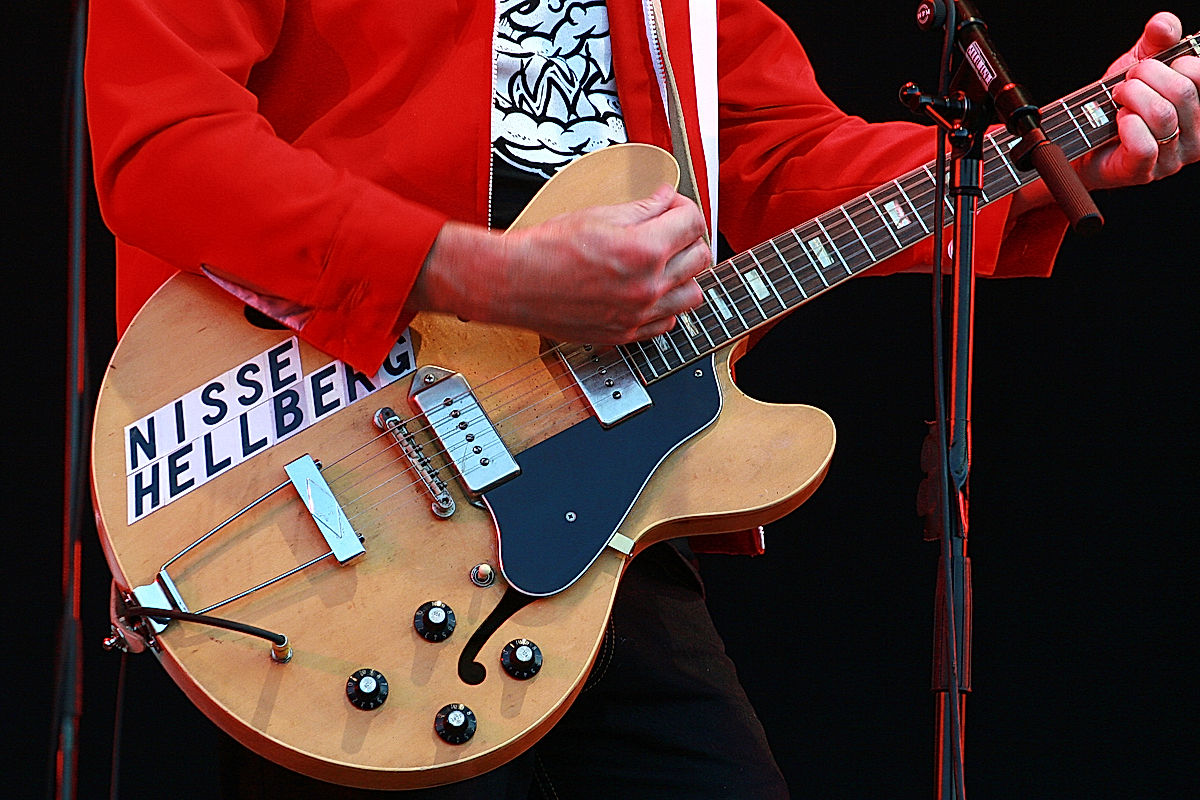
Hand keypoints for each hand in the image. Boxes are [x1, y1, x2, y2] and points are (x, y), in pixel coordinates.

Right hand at [411, 185, 708, 343]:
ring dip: (684, 274)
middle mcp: (647, 287)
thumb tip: (665, 199)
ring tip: (664, 262)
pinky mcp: (626, 333)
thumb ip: (642, 208)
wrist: (514, 285)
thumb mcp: (597, 215)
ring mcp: (638, 315)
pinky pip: (668, 322)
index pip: (693, 222)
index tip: (671, 205)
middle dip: (687, 237)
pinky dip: (666, 305)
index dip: (683, 206)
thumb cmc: (545, 251)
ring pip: (693, 295)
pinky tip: (650, 291)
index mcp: (643, 251)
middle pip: (700, 257)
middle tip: (669, 229)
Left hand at [1077, 12, 1199, 189]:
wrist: (1079, 137)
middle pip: (1183, 91)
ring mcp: (1173, 158)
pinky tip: (1119, 122)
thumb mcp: (1138, 63)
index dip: (1174, 62)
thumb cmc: (1115, 103)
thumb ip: (1157, 40)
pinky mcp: (1145, 172)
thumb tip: (1164, 25)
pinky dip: (1126, 125)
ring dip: (1131, 97)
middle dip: (1145, 76)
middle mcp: (1197, 135)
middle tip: (1125, 83)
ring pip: (1162, 115)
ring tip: (1117, 100)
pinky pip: (1144, 145)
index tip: (1149, 69)